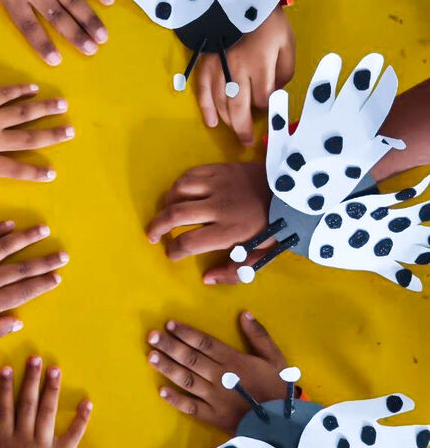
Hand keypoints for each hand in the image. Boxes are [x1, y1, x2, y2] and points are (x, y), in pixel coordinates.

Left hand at [0, 83, 73, 213]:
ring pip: (23, 112)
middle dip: (52, 136)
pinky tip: (33, 88)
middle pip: (28, 138)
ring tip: (62, 104)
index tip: (52, 173)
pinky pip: (6, 93)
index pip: (15, 169)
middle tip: (70, 131)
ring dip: (44, 108)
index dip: (35, 172)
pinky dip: (20, 89)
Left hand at [0, 221, 66, 344]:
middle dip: (44, 261)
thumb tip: (19, 322)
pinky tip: (10, 223)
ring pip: (6, 246)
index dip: (42, 284)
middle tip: (62, 254)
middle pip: (22, 268)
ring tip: (43, 229)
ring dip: (27, 237)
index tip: (57, 277)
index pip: (24, 291)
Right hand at [0, 355, 91, 447]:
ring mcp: (44, 444)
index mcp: (4, 442)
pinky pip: (74, 433)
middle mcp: (24, 438)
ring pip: (48, 411)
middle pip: (28, 403)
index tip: (7, 368)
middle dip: (32, 379)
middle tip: (36, 358)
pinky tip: (87, 402)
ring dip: (52, 389)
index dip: (5, 388)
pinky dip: (81, 418)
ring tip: (55, 369)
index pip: (4, 409)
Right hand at [146, 162, 270, 278]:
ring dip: (167, 203)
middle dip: (157, 227)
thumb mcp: (260, 258)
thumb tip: (206, 278)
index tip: (171, 254)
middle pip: (175, 215)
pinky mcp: (221, 169)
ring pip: (179, 191)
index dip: (174, 251)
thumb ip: (233, 272)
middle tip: (151, 235)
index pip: (189, 242)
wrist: (295, 193)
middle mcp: (219, 207)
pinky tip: (180, 193)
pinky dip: (179, 184)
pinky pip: (190, 174)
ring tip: (167, 212)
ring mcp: (219, 185)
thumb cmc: (277, 228)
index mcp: (229, 231)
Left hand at [147, 313, 287, 432]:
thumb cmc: (277, 389)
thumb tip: (244, 313)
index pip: (205, 343)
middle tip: (152, 336)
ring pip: (186, 379)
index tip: (170, 324)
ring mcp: (214, 398)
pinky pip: (190, 407)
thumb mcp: (275, 358)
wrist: (283, 424)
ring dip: (167, 367)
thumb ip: (259, 336)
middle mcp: (220, 377)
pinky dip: (176, 399)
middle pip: (190, 358)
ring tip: (151, 356)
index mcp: (234, 361)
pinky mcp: (213, 416)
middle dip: (170, 346)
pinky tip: (161, 391)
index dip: (186, 333)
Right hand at [195, 7, 294, 144]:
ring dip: (227, 121)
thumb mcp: (287, 41)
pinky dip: (206, 108)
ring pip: (220, 103)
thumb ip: (286, 69)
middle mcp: (238, 70)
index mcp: (261, 64)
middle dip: (244, 128)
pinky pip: (202, 91)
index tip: (268, 107)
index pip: (263, 98)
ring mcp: (218, 68)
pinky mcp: (205, 64)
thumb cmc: (266, 21)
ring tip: (234, 131)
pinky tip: (211, 122)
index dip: (266, 107)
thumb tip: (277, 90)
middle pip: (239, 108)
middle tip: (247, 141)